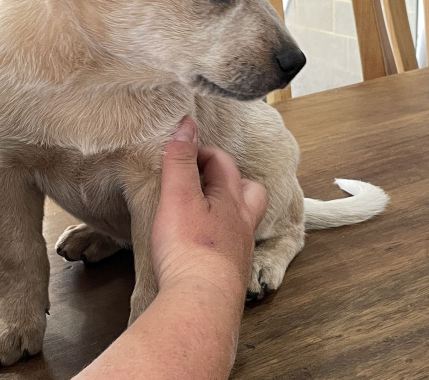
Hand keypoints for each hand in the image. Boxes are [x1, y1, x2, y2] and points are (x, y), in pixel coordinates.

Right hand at [152, 117, 267, 301]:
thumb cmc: (190, 248)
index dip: (202, 151)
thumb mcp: (178, 195)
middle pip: (251, 192)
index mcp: (231, 200)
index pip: (223, 162)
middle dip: (231, 180)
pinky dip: (220, 239)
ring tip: (207, 211)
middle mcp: (242, 224)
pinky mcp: (230, 275)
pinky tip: (203, 246)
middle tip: (206, 181)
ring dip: (229, 210)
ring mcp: (239, 251)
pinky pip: (232, 248)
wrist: (201, 304)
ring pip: (243, 222)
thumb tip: (186, 124)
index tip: (181, 151)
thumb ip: (181, 160)